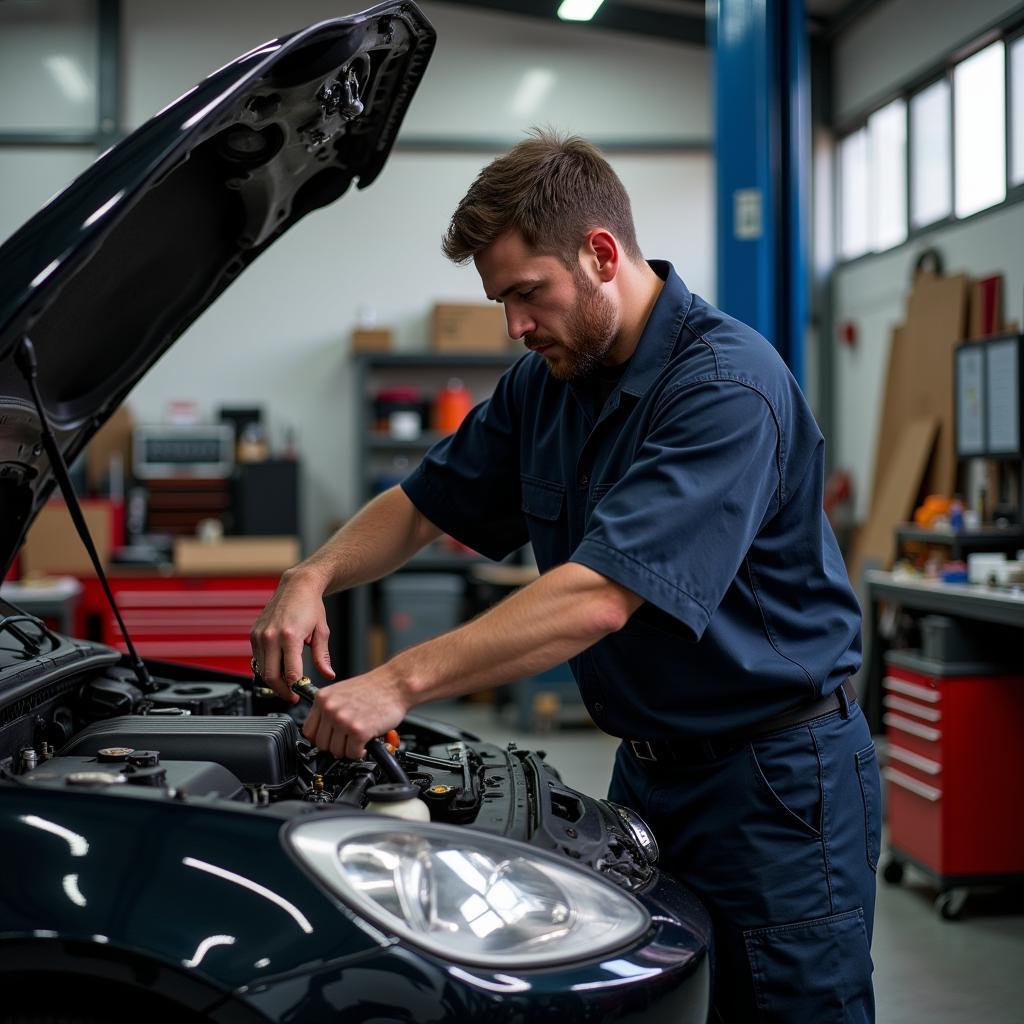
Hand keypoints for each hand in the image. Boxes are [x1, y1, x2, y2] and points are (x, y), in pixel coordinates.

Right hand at [250, 568, 334, 701]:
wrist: (296, 586)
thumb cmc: (311, 606)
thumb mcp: (322, 632)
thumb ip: (322, 657)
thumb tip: (328, 674)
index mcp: (290, 636)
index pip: (289, 672)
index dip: (294, 688)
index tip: (299, 694)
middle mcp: (271, 636)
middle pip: (271, 676)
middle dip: (281, 691)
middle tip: (291, 696)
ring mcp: (260, 635)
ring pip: (261, 670)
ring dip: (273, 681)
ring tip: (286, 685)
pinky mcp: (254, 634)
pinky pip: (257, 659)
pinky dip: (266, 667)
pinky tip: (278, 668)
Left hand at [303, 670, 407, 758]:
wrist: (396, 683)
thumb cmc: (375, 688)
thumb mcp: (342, 693)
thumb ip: (330, 710)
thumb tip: (323, 732)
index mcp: (323, 698)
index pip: (308, 731)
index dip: (321, 739)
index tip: (331, 739)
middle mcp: (330, 709)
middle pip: (321, 744)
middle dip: (336, 746)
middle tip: (348, 741)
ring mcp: (343, 720)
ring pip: (336, 751)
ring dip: (349, 750)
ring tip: (359, 739)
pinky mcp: (358, 731)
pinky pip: (353, 754)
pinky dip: (361, 753)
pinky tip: (366, 743)